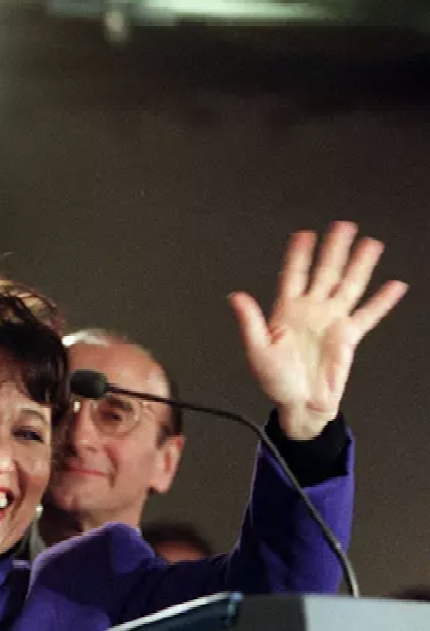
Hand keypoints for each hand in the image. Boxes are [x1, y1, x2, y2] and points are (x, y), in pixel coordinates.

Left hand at [229, 221, 406, 439]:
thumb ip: (250, 322)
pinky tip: (394, 285)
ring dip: (359, 265)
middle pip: (326, 272)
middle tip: (343, 226)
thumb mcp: (256, 350)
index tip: (304, 234)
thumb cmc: (276, 380)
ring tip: (369, 244)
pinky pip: (368, 314)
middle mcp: (312, 311)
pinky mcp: (349, 337)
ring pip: (349, 285)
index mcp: (287, 311)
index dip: (299, 255)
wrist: (299, 404)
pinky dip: (382, 301)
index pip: (294, 275)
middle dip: (334, 249)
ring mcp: (331, 321)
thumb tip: (236, 297)